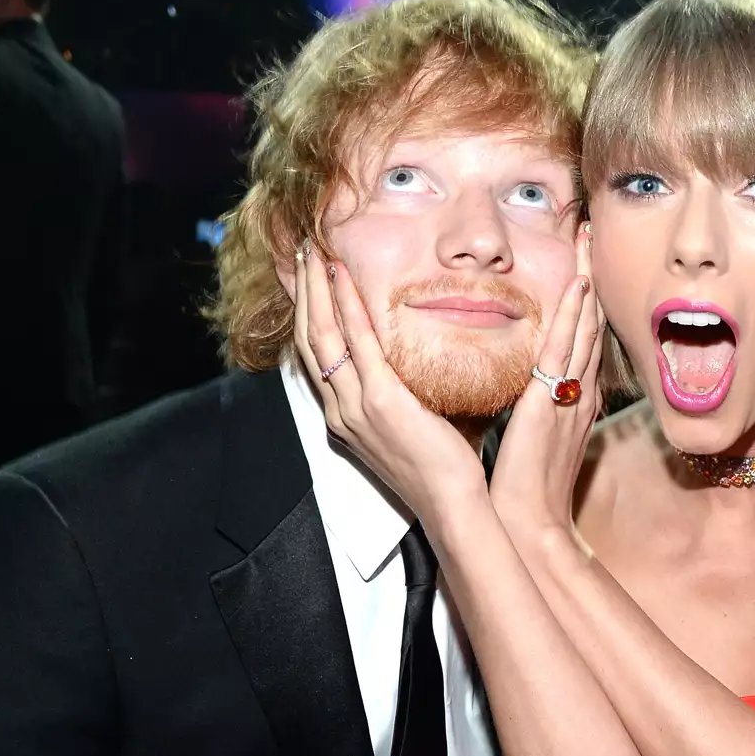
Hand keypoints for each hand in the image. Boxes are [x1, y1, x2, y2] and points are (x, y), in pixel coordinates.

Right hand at [294, 245, 486, 523]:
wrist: (452, 505)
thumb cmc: (445, 469)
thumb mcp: (417, 424)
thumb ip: (410, 391)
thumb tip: (427, 356)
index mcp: (346, 418)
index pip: (315, 357)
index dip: (306, 314)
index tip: (305, 278)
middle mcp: (342, 411)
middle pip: (309, 340)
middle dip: (303, 292)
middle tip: (302, 251)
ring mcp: (357, 407)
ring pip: (323, 336)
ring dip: (316, 288)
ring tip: (313, 250)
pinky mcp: (381, 402)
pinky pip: (358, 343)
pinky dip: (347, 306)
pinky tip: (342, 276)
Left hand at [489, 224, 603, 537]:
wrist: (527, 522)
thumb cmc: (523, 490)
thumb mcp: (531, 440)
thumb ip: (532, 411)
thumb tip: (522, 392)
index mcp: (571, 402)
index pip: (581, 342)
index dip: (584, 303)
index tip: (581, 265)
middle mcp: (577, 394)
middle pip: (590, 326)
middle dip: (592, 280)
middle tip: (591, 235)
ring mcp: (569, 396)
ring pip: (583, 329)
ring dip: (586, 283)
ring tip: (588, 242)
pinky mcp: (551, 403)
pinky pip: (566, 351)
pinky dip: (574, 316)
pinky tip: (578, 285)